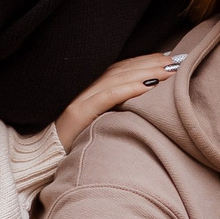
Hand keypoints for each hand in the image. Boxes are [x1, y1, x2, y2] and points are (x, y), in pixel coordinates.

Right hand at [54, 52, 179, 147]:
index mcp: (89, 89)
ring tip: (168, 72)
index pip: (120, 68)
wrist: (43, 159)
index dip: (144, 61)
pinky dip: (128, 89)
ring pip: (116, 79)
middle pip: (121, 70)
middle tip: (175, 63)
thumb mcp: (96, 122)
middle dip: (150, 64)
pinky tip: (147, 86)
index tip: (167, 59)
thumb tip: (146, 99)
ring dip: (145, 73)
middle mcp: (84, 90)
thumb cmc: (75, 144)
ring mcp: (79, 100)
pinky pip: (107, 97)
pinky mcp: (76, 114)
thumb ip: (114, 108)